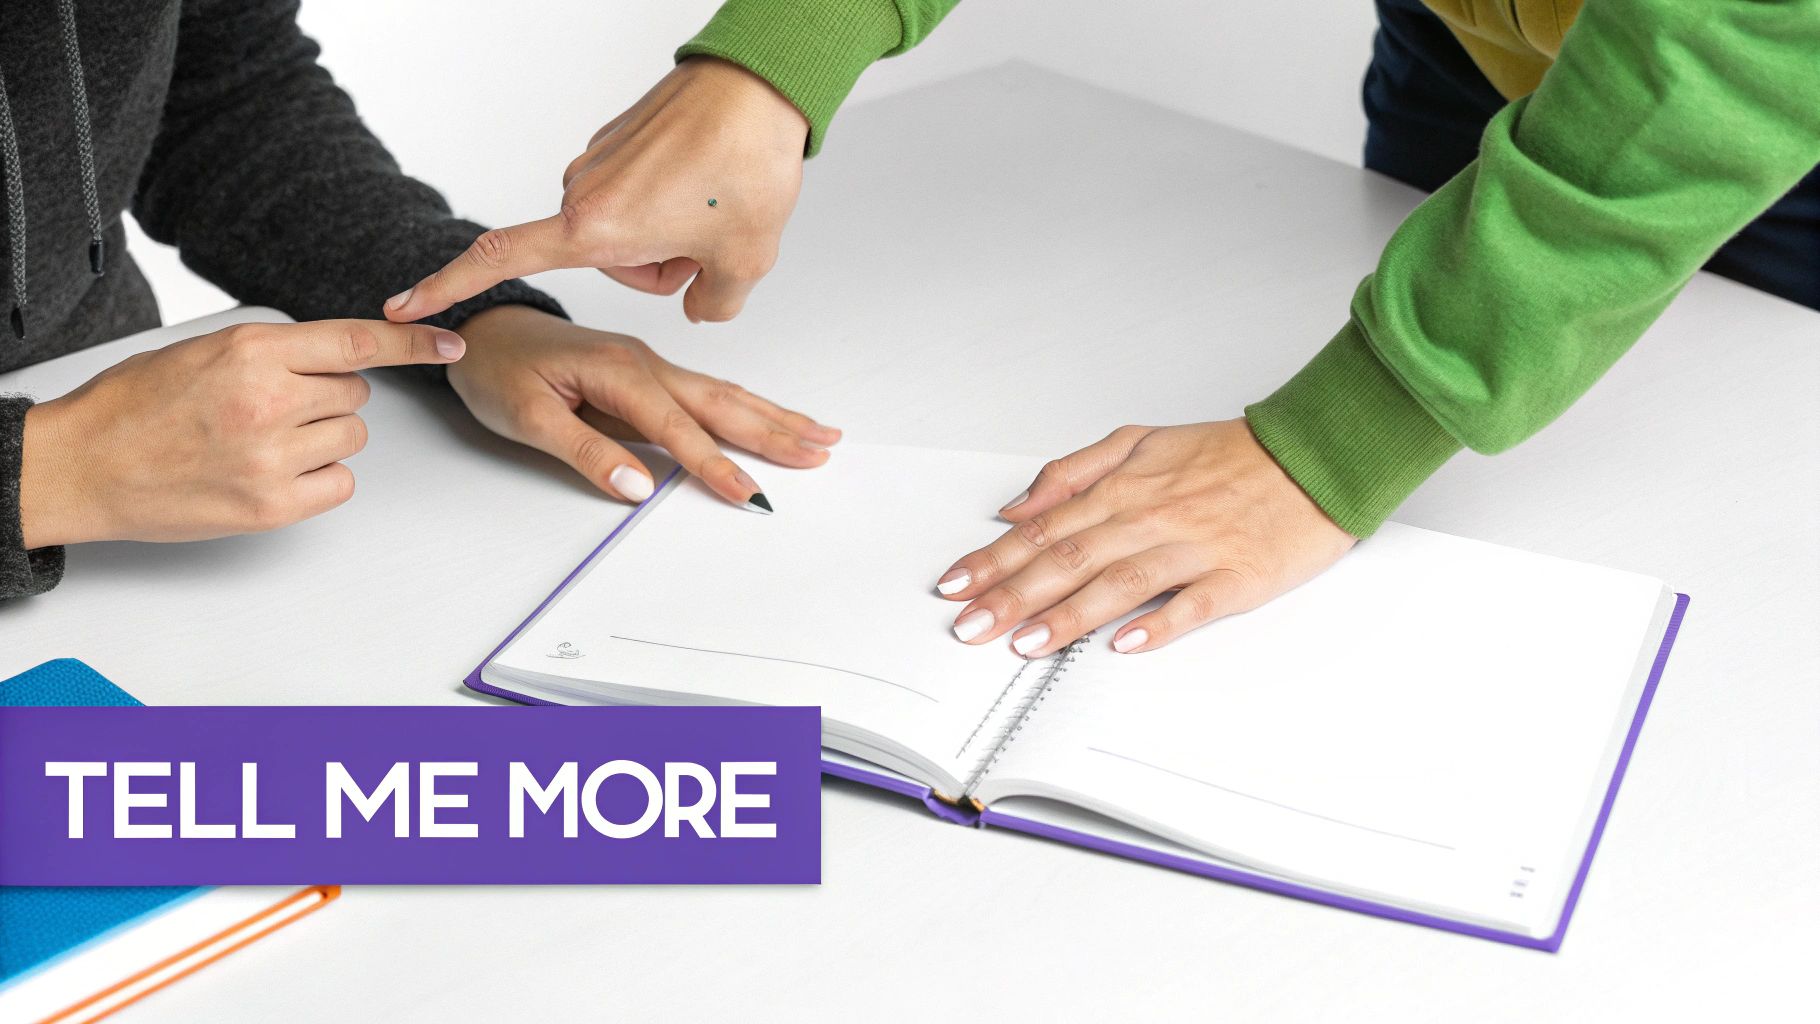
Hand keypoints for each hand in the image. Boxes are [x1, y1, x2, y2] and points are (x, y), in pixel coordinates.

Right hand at [18, 320, 463, 546]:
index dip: (412, 342)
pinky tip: (275, 472)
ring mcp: (272, 456)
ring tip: (266, 441)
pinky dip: (319, 479)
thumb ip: (273, 352)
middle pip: (355, 394)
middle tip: (276, 408)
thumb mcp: (205, 351)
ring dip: (324, 438)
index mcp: (252, 351)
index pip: (357, 341)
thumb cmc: (134, 406)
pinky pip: (339, 483)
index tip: (449, 343)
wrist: (83, 465)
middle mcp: (269, 399)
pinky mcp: (272, 505)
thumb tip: (333, 357)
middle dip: (328, 398)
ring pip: (352, 438)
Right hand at [386, 57, 808, 325]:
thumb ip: (712, 305)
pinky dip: (675, 202)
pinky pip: (640, 196)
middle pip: (611, 263)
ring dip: (672, 233)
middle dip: (662, 265)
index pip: (501, 261)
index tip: (404, 307)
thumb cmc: (745, 166)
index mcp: (595, 227)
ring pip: (629, 231)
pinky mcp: (619, 142)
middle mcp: (583, 191)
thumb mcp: (744, 264)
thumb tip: (700, 307)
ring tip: (716, 204)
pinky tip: (711, 181)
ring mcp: (599, 163)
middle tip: (710, 241)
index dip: (449, 287)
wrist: (759, 86)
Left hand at [447, 306, 837, 506]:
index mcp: (618, 371)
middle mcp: (645, 363)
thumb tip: (637, 486)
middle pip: (721, 403)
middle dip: (775, 430)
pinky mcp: (649, 375)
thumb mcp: (526, 416)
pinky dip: (748, 407)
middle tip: (822, 452)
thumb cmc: (497, 369)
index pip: (678, 427)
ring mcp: (651, 366)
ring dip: (773, 416)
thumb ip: (584, 450)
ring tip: (819, 434)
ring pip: (723, 395)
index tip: (749, 493)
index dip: (715, 464)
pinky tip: (771, 416)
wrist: (482, 329)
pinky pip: (708, 393)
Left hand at [934, 421, 1355, 655]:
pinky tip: (1126, 645)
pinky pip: (1193, 604)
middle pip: (1069, 560)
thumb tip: (1018, 505)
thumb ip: (1074, 472)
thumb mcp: (1141, 441)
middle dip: (1012, 595)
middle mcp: (1150, 518)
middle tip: (970, 625)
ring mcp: (1193, 549)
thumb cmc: (1229, 456)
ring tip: (1025, 643)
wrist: (1314, 457)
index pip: (1043, 530)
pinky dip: (1160, 623)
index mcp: (1124, 489)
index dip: (994, 560)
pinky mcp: (1236, 577)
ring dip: (1069, 616)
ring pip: (1119, 584)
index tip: (955, 586)